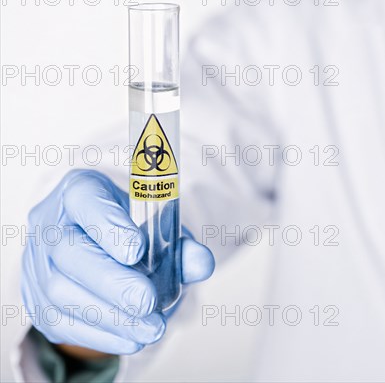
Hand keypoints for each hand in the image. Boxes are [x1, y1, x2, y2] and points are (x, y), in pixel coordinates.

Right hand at [21, 169, 214, 353]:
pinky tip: (131, 339)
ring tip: (151, 329)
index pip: (84, 198)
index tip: (138, 249)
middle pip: (69, 251)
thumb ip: (179, 243)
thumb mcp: (158, 227)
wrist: (99, 249)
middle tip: (148, 302)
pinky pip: (60, 321)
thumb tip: (200, 263)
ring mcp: (37, 263)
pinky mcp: (37, 300)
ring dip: (110, 316)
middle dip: (112, 282)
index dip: (108, 224)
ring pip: (61, 291)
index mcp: (80, 191)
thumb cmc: (129, 231)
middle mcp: (51, 223)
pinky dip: (100, 335)